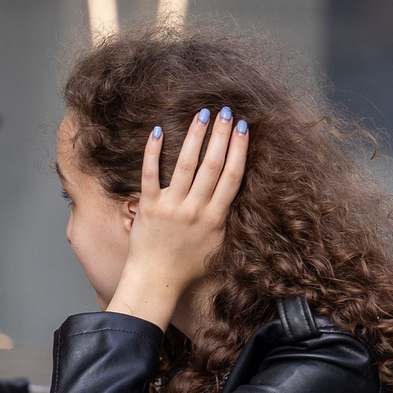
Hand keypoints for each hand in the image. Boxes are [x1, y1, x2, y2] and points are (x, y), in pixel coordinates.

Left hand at [107, 106, 248, 329]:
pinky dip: (154, 152)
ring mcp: (172, 207)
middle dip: (221, 134)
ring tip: (202, 112)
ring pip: (186, 164)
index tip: (243, 127)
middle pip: (213, 165)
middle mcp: (196, 210)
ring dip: (195, 135)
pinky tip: (158, 130)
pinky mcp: (149, 207)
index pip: (232, 176)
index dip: (239, 149)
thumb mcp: (217, 244)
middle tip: (225, 111)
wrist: (156, 281)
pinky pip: (151, 174)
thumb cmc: (188, 266)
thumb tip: (234, 191)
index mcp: (216, 218)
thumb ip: (225, 218)